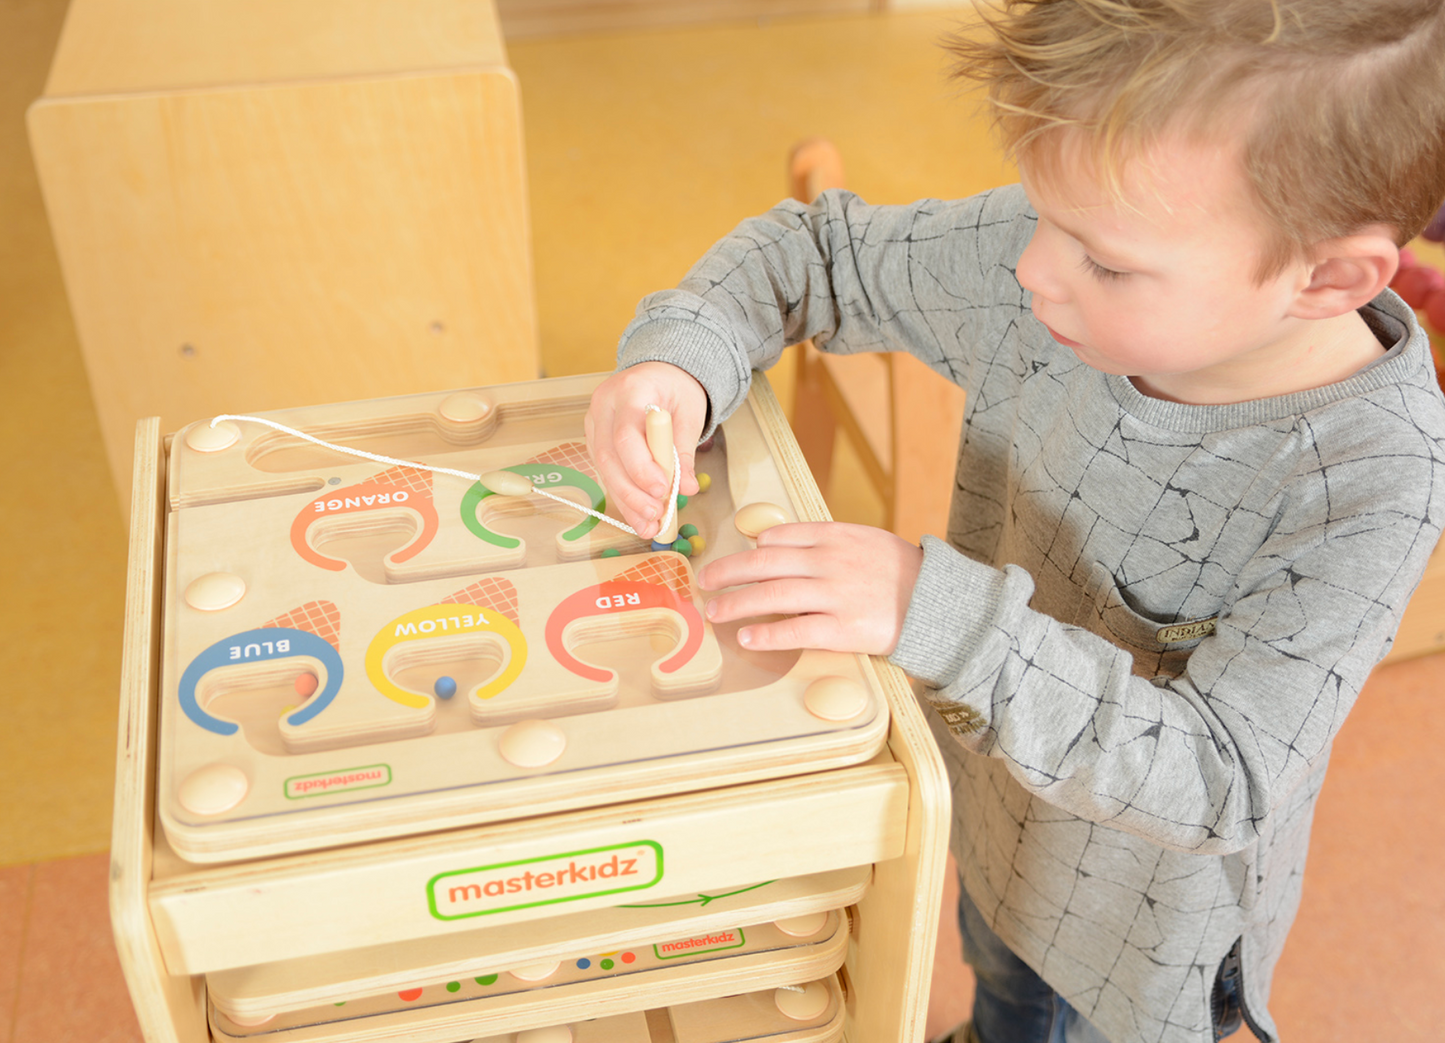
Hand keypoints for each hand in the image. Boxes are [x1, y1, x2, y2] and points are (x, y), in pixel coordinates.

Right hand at [585, 362, 707, 538]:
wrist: (658, 373)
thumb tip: (686, 488)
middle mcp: (604, 406)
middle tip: (655, 516)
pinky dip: (624, 496)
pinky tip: (639, 517)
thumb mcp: (690, 414)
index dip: (641, 467)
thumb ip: (684, 451)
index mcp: (630, 390)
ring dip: (627, 501)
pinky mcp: (596, 440)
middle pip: (610, 456)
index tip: (662, 490)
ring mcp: (595, 423)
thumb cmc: (675, 389)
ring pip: (604, 469)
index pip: (626, 434)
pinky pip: (607, 472)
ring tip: (649, 525)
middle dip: (632, 492)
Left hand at [697, 522, 922, 654]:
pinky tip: (747, 638)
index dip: (751, 549)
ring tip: (714, 612)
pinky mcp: (844, 629)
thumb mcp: (865, 540)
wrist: (939, 602)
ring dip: (736, 604)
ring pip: (772, 596)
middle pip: (764, 564)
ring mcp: (835, 596)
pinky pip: (796, 632)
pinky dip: (767, 635)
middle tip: (704, 581)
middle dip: (728, 573)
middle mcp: (830, 562)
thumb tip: (774, 544)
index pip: (780, 536)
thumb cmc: (900, 573)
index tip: (735, 559)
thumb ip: (824, 541)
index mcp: (835, 537)